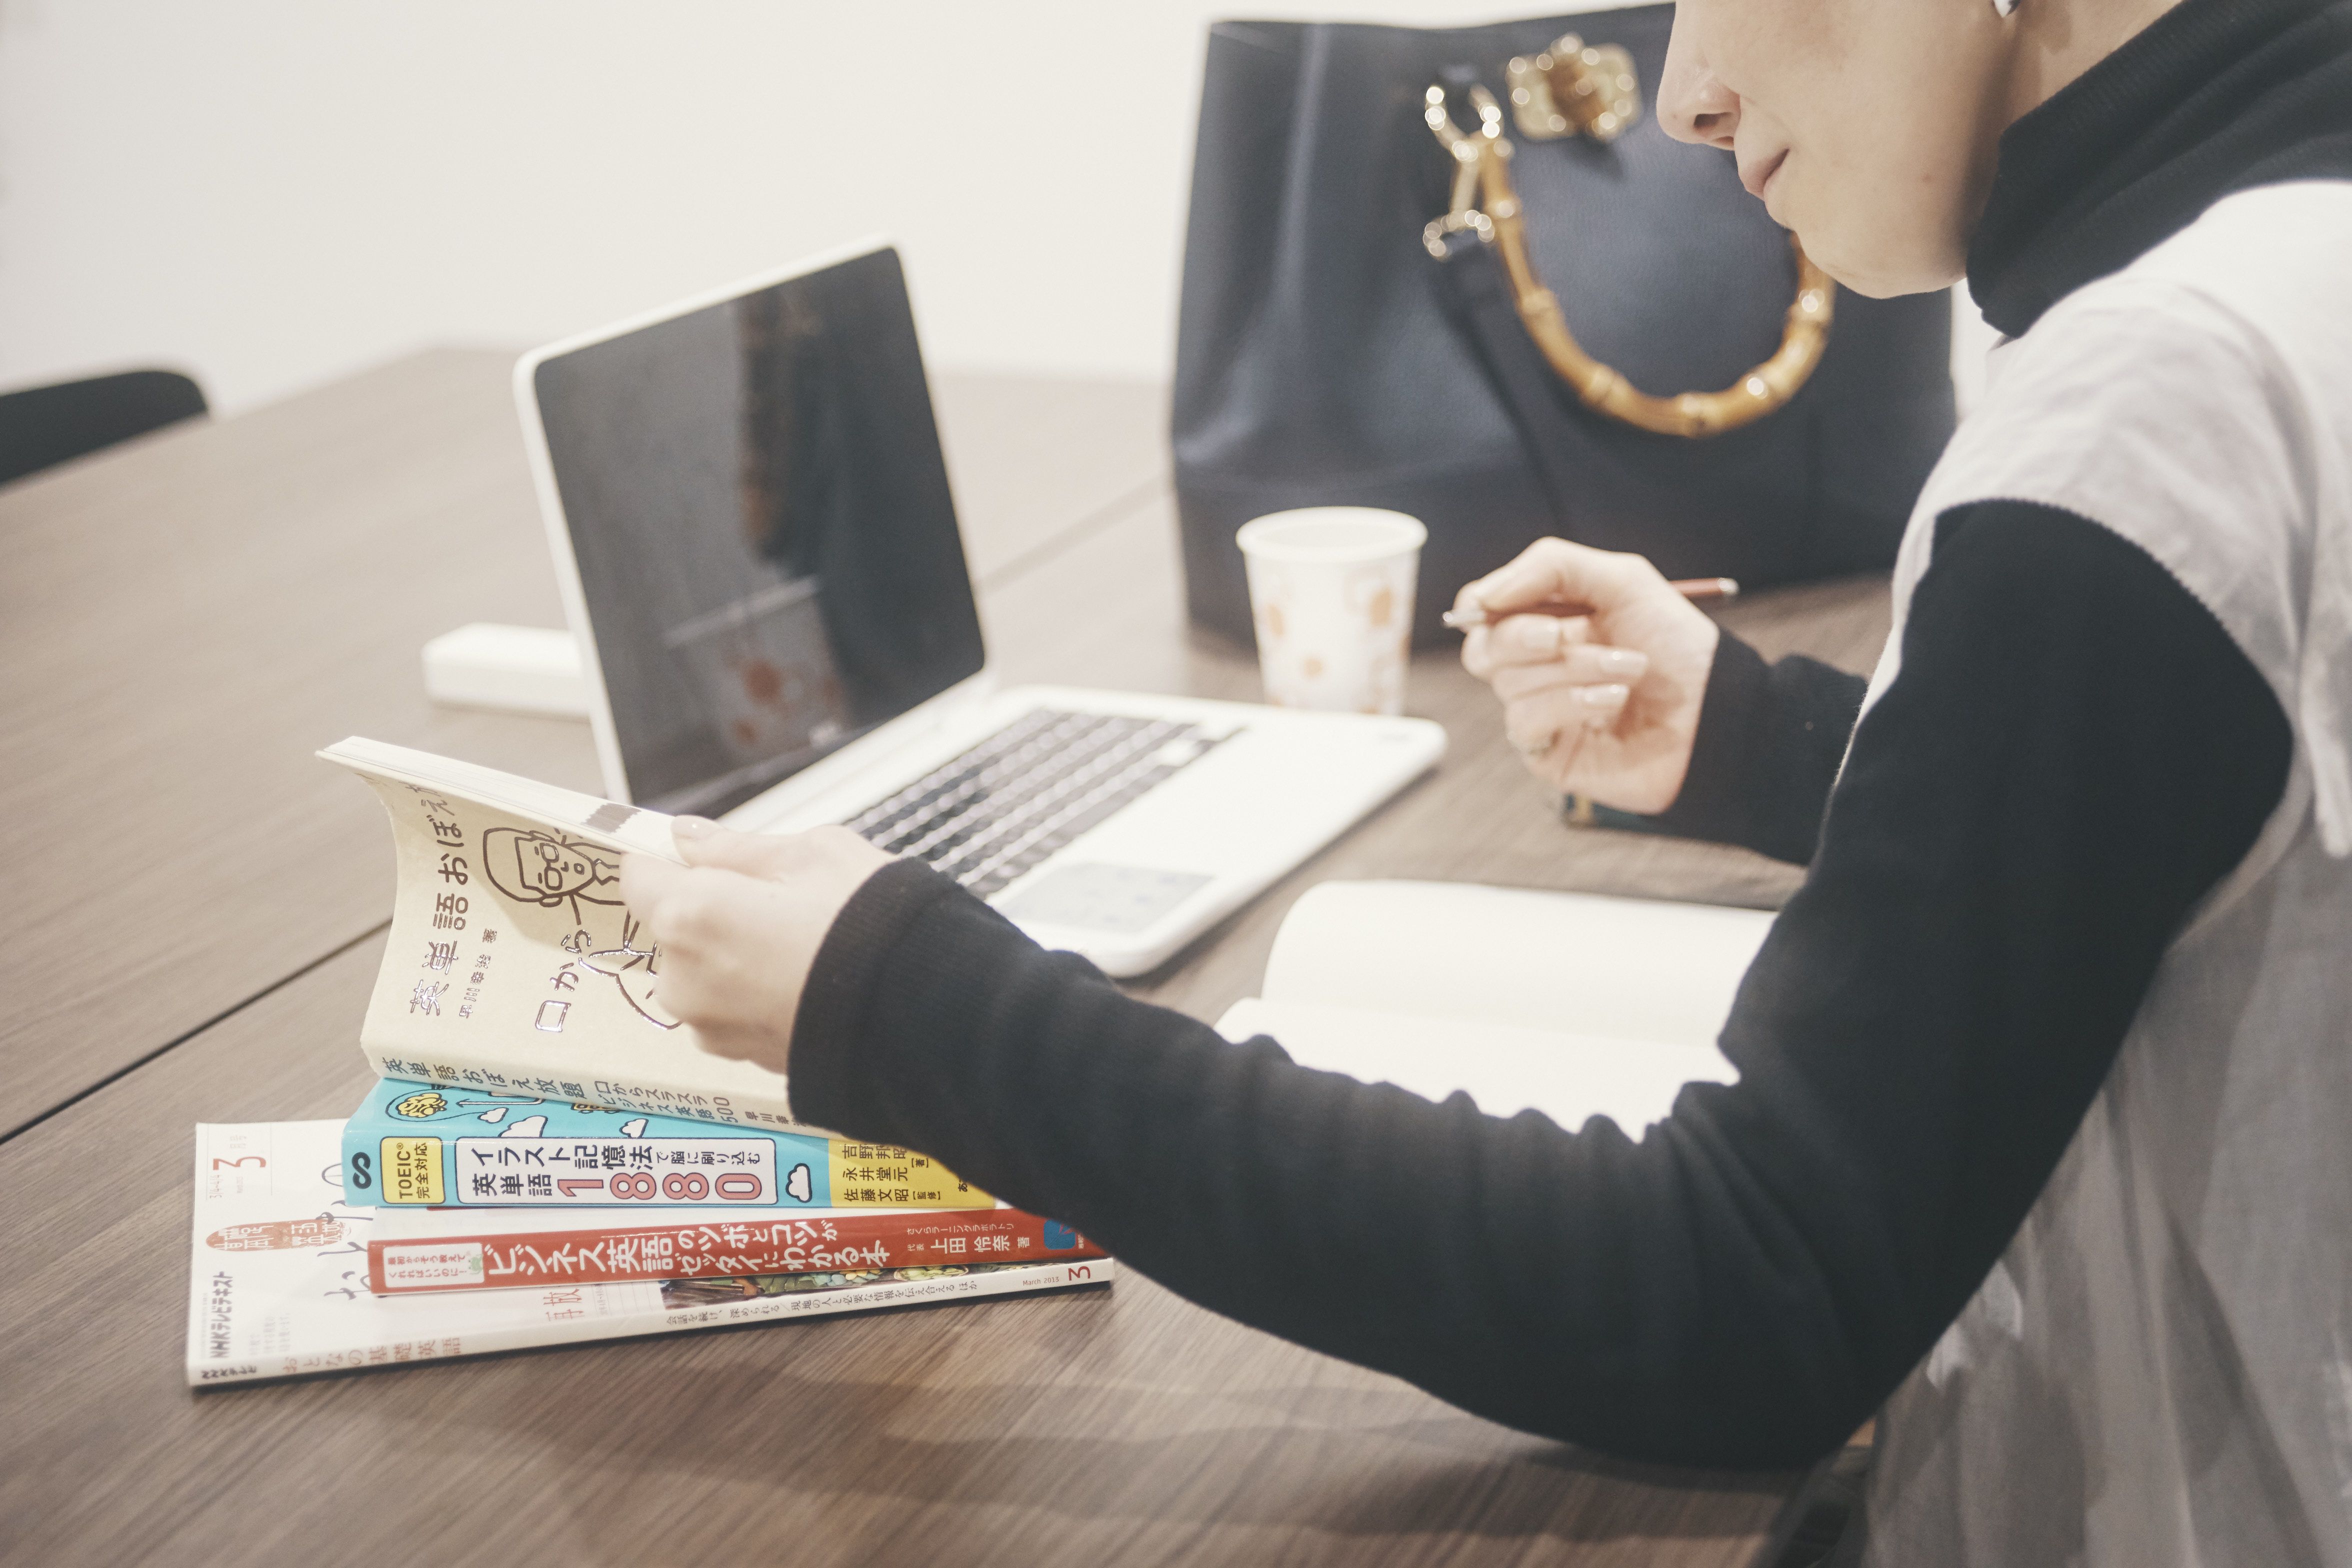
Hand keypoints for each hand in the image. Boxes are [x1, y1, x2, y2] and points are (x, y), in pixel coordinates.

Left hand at [620, 819, 892, 1074]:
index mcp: (690, 915)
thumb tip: (690, 838)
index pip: (637, 875)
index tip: (696, 855)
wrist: (925, 1011)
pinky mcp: (738, 1054)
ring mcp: (708, 1023)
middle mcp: (683, 977)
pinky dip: (754, 991)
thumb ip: (736, 847)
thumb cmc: (872, 927)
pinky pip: (729, 1007)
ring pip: (701, 969)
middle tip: (779, 899)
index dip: (666, 859)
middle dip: (711, 908)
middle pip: (673, 926)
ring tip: (801, 944)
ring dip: (733, 953)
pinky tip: (804, 980)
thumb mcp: (813, 854)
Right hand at [1457, 538, 1720, 812]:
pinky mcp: (1547, 752)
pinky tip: (1614, 701)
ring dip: (1573, 668)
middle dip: (1520, 636)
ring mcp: (1541, 711)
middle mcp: (1537, 667)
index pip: (1483, 609)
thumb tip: (1483, 595)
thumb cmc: (1677, 645)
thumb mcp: (1622, 580)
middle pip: (1482, 649)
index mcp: (1549, 620)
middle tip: (1561, 634)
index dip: (1482, 602)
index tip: (1499, 601)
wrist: (1718, 710)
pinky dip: (1572, 702)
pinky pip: (1527, 720)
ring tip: (1629, 669)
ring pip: (1510, 683)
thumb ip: (1551, 567)